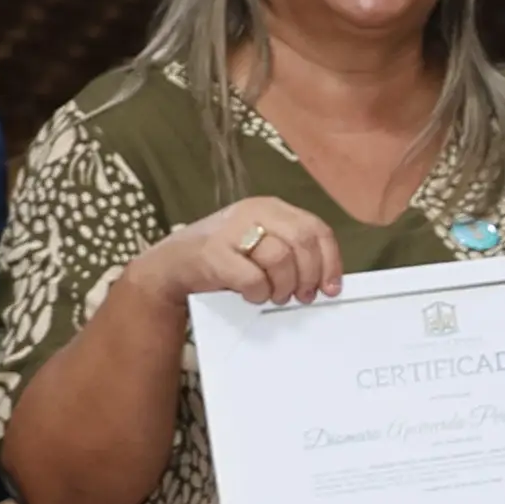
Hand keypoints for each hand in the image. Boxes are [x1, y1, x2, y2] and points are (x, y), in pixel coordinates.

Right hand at [142, 200, 343, 312]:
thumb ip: (292, 252)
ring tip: (274, 296)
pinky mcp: (214, 254)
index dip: (330, 261)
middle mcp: (253, 211)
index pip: (316, 229)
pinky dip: (258, 293)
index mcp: (271, 207)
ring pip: (280, 258)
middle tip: (302, 296)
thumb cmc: (224, 259)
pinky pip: (253, 278)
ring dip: (283, 286)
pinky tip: (252, 295)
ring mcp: (232, 230)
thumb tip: (327, 281)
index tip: (331, 288)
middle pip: (302, 241)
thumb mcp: (261, 245)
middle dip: (309, 275)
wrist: (173, 266)